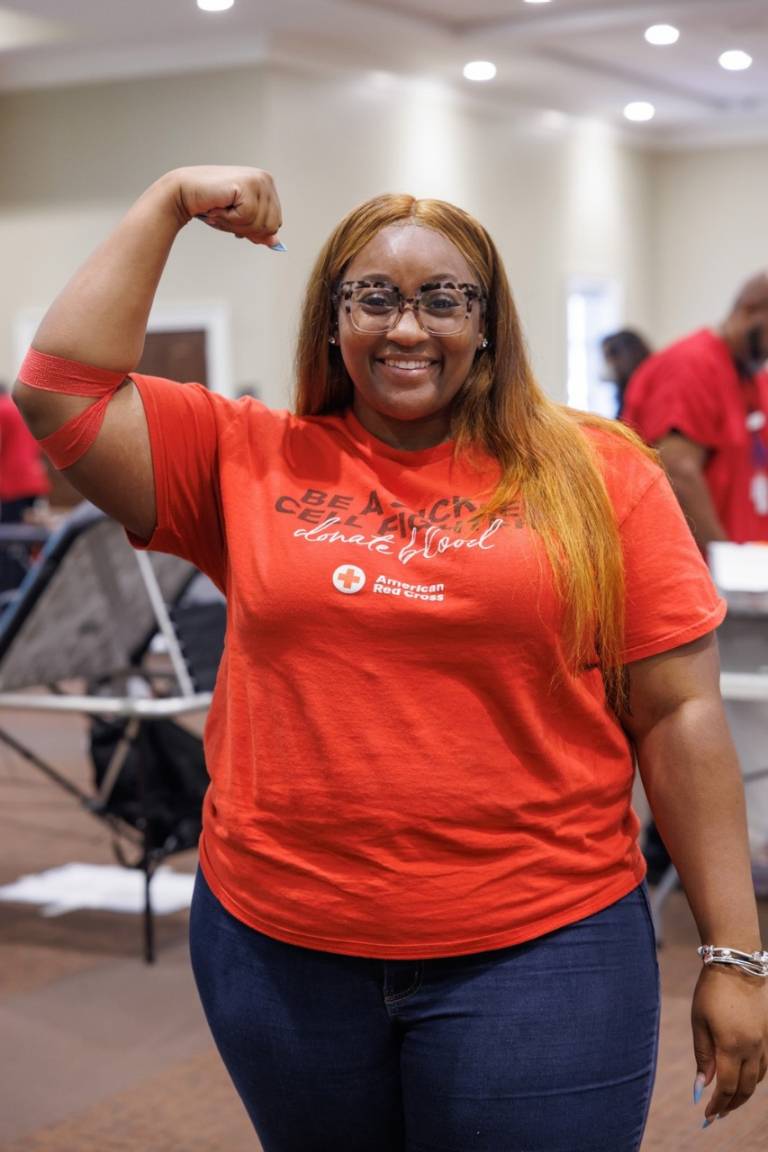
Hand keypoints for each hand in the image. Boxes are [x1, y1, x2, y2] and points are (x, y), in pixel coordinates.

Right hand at [172, 165, 282, 247]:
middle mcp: (266, 180)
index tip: (235, 220)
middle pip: (270, 226)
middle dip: (245, 228)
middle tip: (226, 214)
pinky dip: (230, 218)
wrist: (185, 193)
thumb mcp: (240, 222)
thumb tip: (276, 243)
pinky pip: (247, 217)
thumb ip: (258, 231)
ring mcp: (258, 180)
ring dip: (235, 223)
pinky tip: (219, 205)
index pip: (275, 224)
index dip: (255, 231)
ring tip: (222, 209)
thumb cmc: (211, 206)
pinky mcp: (247, 184)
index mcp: (268, 187)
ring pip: (260, 224)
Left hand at [691, 965, 767, 1124]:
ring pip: (758, 1080)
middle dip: (730, 1105)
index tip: (706, 1115)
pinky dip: (754, 1077)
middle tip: (716, 1114)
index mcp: (732, 1046)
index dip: (717, 1105)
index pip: (727, 1087)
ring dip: (743, 1093)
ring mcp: (765, 1042)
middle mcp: (753, 1049)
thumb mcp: (699, 1021)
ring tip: (728, 1100)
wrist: (738, 964)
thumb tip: (703, 1085)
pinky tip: (743, 1078)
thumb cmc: (711, 990)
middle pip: (745, 1089)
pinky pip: (765, 1065)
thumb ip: (703, 1055)